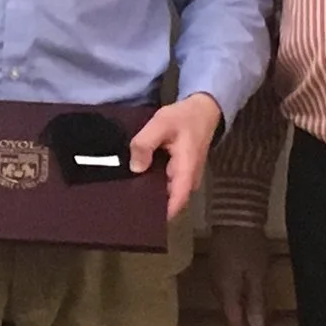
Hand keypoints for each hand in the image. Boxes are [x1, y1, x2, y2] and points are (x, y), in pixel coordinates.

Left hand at [129, 92, 224, 221]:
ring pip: (165, 194)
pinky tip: (136, 178)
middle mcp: (188, 181)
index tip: (136, 215)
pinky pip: (165, 184)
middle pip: (168, 202)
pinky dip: (152, 182)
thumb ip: (146, 144)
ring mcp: (185, 179)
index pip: (175, 203)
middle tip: (122, 202)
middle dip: (148, 203)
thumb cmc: (184, 117)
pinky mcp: (180, 174)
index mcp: (186, 172)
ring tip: (125, 191)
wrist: (203, 110)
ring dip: (148, 192)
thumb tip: (136, 168)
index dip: (157, 213)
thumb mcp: (161, 123)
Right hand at [206, 225, 272, 325]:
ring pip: (232, 305)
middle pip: (233, 316)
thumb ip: (255, 299)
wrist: (233, 215)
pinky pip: (232, 294)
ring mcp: (218, 277)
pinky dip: (244, 303)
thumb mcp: (256, 273)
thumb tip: (255, 325)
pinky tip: (255, 304)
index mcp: (226, 291)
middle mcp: (218, 288)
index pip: (236, 323)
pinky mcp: (221, 268)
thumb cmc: (247, 244)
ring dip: (248, 317)